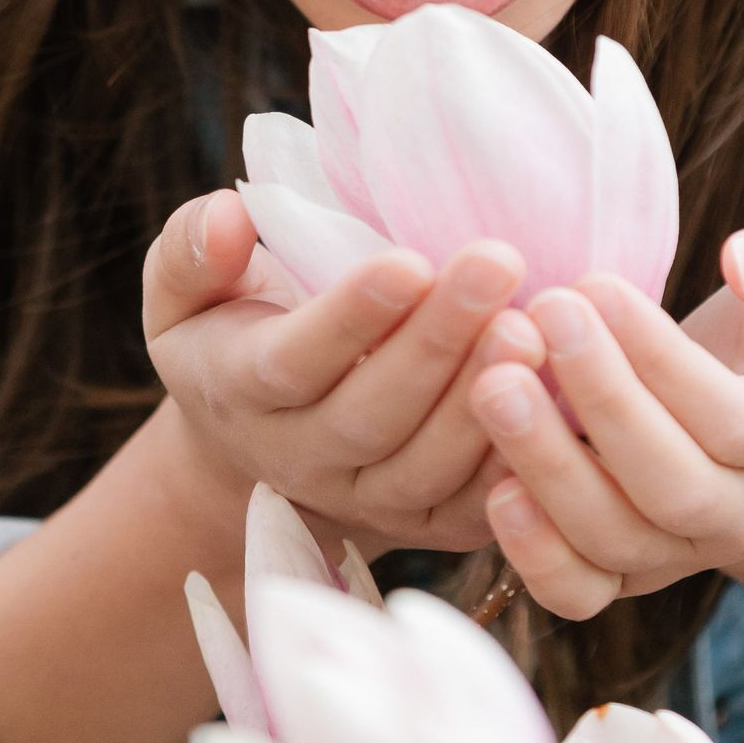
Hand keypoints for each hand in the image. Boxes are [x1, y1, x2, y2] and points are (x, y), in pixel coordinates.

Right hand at [143, 189, 548, 551]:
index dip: (351, 318)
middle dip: (438, 342)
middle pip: (372, 415)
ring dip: (483, 400)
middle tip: (500, 262)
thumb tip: (227, 217)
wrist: (256, 448)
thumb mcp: (185, 293)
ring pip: (427, 468)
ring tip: (535, 325)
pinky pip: (473, 509)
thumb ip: (192, 250)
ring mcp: (367, 501)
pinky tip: (559, 401)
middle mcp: (301, 459)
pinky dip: (517, 466)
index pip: (294, 362)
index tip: (410, 260)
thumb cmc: (233, 334)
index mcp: (243, 392)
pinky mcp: (428, 525)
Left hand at [467, 224, 743, 618]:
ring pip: (614, 540)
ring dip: (547, 465)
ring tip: (494, 383)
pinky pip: (578, 591)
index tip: (596, 287)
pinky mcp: (623, 571)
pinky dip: (534, 554)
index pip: (731, 420)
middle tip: (540, 316)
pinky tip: (493, 486)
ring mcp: (681, 550)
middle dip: (600, 401)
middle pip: (671, 486)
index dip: (660, 359)